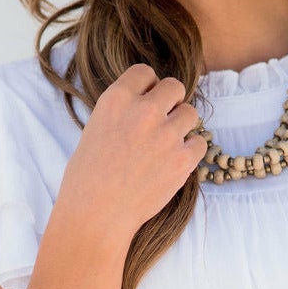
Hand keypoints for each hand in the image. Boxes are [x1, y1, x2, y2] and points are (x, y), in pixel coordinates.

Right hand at [56, 64, 207, 242]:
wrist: (96, 215)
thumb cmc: (87, 178)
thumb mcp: (95, 129)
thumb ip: (122, 112)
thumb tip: (144, 104)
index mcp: (116, 99)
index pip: (145, 73)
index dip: (147, 88)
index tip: (145, 102)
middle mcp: (144, 111)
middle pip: (174, 87)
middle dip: (170, 102)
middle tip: (161, 121)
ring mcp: (166, 135)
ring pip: (191, 113)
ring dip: (181, 125)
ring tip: (167, 143)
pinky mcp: (182, 160)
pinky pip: (200, 143)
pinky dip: (190, 151)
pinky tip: (175, 161)